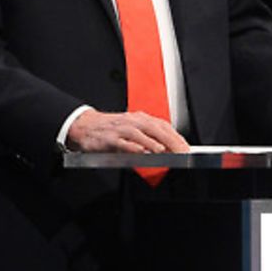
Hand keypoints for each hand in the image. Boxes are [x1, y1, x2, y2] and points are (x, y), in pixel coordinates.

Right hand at [65, 108, 190, 153]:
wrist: (85, 126)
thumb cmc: (111, 129)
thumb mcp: (132, 130)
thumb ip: (149, 137)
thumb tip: (167, 148)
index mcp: (140, 118)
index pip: (163, 126)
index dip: (176, 137)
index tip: (186, 148)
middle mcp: (132, 121)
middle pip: (155, 129)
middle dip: (170, 140)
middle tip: (180, 152)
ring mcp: (120, 129)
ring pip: (140, 134)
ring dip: (152, 142)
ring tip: (163, 150)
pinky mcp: (109, 138)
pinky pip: (122, 142)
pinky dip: (132, 146)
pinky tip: (141, 151)